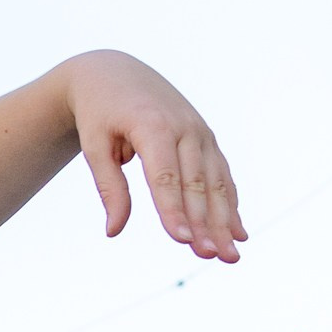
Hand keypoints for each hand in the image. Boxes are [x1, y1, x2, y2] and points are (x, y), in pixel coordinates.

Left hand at [63, 50, 244, 262]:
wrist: (115, 73)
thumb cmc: (99, 113)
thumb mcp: (94, 146)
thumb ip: (109, 187)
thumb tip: (113, 231)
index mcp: (153, 125)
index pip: (165, 176)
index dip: (173, 210)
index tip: (181, 241)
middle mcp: (184, 128)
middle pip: (196, 184)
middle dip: (205, 224)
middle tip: (213, 257)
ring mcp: (200, 132)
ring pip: (215, 182)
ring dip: (224, 221)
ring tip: (230, 255)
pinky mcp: (206, 138)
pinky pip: (221, 175)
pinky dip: (230, 204)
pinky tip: (237, 232)